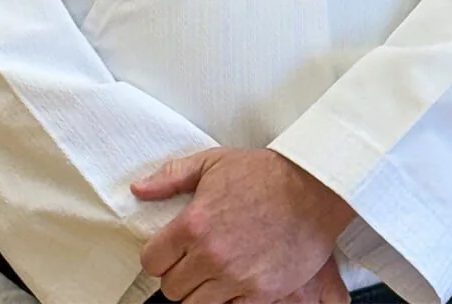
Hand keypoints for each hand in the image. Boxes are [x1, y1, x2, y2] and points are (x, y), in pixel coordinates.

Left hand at [132, 148, 353, 303]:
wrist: (312, 189)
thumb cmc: (264, 174)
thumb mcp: (212, 162)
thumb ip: (171, 177)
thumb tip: (139, 189)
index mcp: (194, 223)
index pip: (151, 261)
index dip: (158, 255)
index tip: (170, 250)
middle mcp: (211, 255)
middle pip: (171, 288)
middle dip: (179, 273)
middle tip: (195, 258)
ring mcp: (235, 278)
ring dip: (201, 290)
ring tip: (214, 271)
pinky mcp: (259, 294)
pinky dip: (227, 301)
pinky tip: (233, 283)